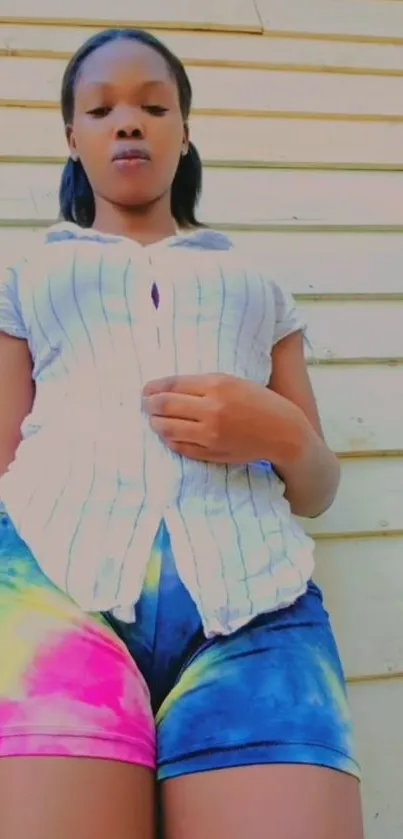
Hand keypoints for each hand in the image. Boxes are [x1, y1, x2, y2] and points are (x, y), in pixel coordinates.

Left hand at [142, 373, 305, 464]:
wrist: (282, 432)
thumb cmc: (258, 402)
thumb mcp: (233, 382)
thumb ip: (202, 384)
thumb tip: (167, 388)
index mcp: (217, 386)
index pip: (172, 385)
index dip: (153, 387)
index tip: (146, 389)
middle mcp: (211, 409)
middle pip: (164, 406)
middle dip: (149, 405)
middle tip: (145, 405)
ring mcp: (210, 434)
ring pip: (167, 428)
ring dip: (155, 423)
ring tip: (154, 420)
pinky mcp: (211, 452)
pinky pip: (179, 446)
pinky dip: (169, 439)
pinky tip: (169, 434)